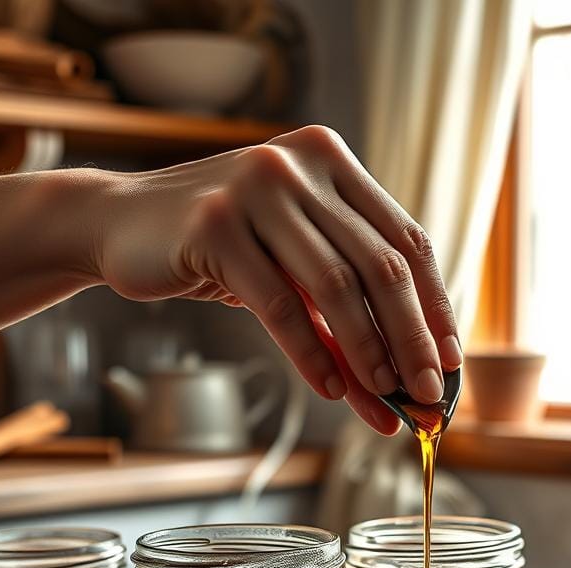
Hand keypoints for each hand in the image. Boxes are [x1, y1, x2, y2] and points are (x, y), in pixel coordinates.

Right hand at [92, 125, 460, 433]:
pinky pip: (278, 304)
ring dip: (368, 353)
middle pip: (382, 264)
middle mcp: (301, 166)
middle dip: (413, 339)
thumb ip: (342, 309)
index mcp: (332, 163)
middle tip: (428, 395)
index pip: (407, 239)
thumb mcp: (290, 266)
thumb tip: (397, 387)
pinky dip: (311, 354)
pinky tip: (332, 391)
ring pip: (336, 285)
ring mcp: (256, 189)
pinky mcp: (213, 226)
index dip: (435, 305)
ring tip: (387, 402)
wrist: (119, 226)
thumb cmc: (217, 251)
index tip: (450, 362)